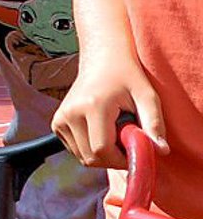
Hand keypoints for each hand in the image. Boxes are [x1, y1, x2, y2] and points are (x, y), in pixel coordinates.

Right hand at [52, 67, 167, 168]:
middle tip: (126, 139)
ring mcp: (60, 119)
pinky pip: (76, 151)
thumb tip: (161, 151)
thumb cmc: (127, 76)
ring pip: (83, 158)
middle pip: (91, 158)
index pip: (102, 150)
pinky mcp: (57, 124)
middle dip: (113, 158)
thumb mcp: (147, 95)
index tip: (135, 149)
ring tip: (114, 131)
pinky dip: (91, 149)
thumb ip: (154, 123)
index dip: (121, 158)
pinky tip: (101, 130)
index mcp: (92, 105)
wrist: (102, 60)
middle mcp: (71, 113)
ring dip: (103, 154)